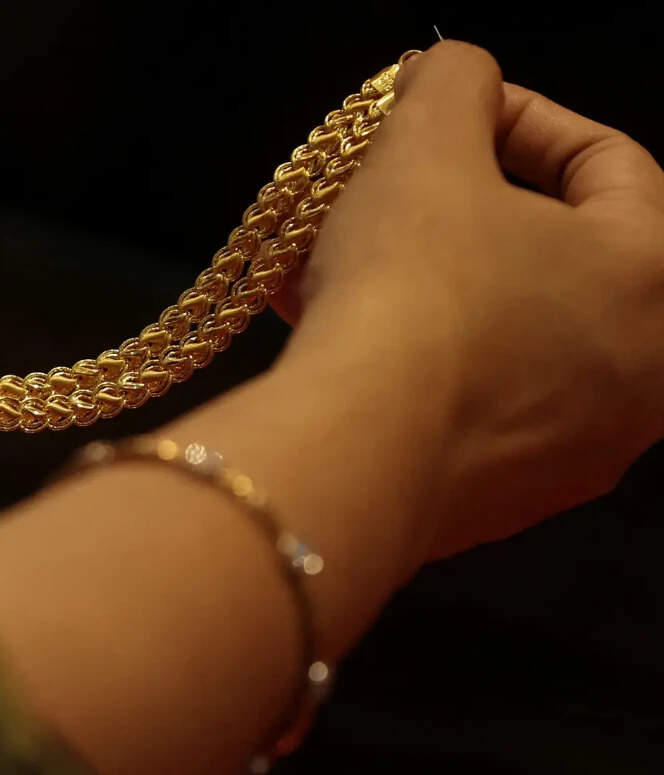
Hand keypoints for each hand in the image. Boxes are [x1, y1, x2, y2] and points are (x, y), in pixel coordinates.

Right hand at [278, 41, 663, 558]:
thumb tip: (453, 78)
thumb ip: (453, 83)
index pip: (607, 160)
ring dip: (424, 286)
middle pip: (549, 254)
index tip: (443, 113)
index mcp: (656, 275)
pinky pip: (470, 400)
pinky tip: (340, 334)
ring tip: (339, 264)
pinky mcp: (512, 498)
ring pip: (502, 333)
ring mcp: (581, 447)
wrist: (354, 456)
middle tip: (387, 193)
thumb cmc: (409, 289)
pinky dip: (418, 358)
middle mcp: (644, 372)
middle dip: (455, 210)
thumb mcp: (423, 145)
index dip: (516, 116)